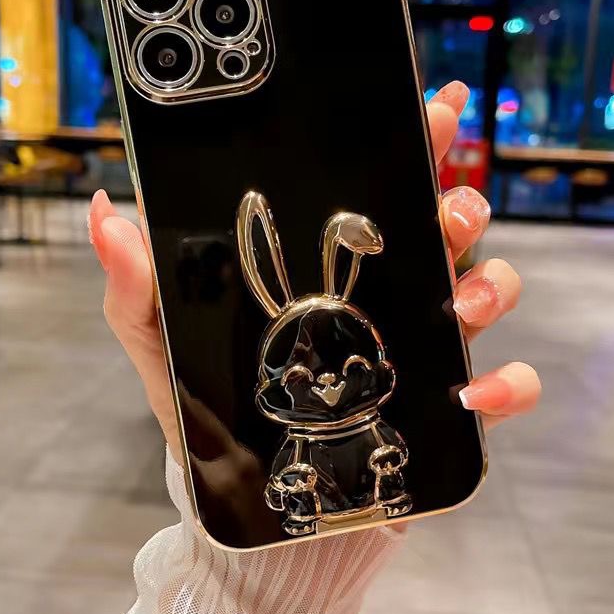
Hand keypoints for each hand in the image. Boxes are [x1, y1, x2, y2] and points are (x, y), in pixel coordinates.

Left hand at [88, 80, 539, 463]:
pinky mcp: (443, 411)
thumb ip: (138, 284)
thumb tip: (107, 214)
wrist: (250, 506)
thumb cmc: (212, 414)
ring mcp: (422, 352)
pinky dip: (505, 385)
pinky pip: (502, 389)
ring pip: (488, 292)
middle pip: (447, 230)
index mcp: (331, 271)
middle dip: (461, 205)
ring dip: (490, 286)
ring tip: (462, 303)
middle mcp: (387, 298)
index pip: (378, 194)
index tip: (433, 108)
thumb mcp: (165, 343)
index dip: (414, 145)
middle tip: (449, 212)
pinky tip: (473, 392)